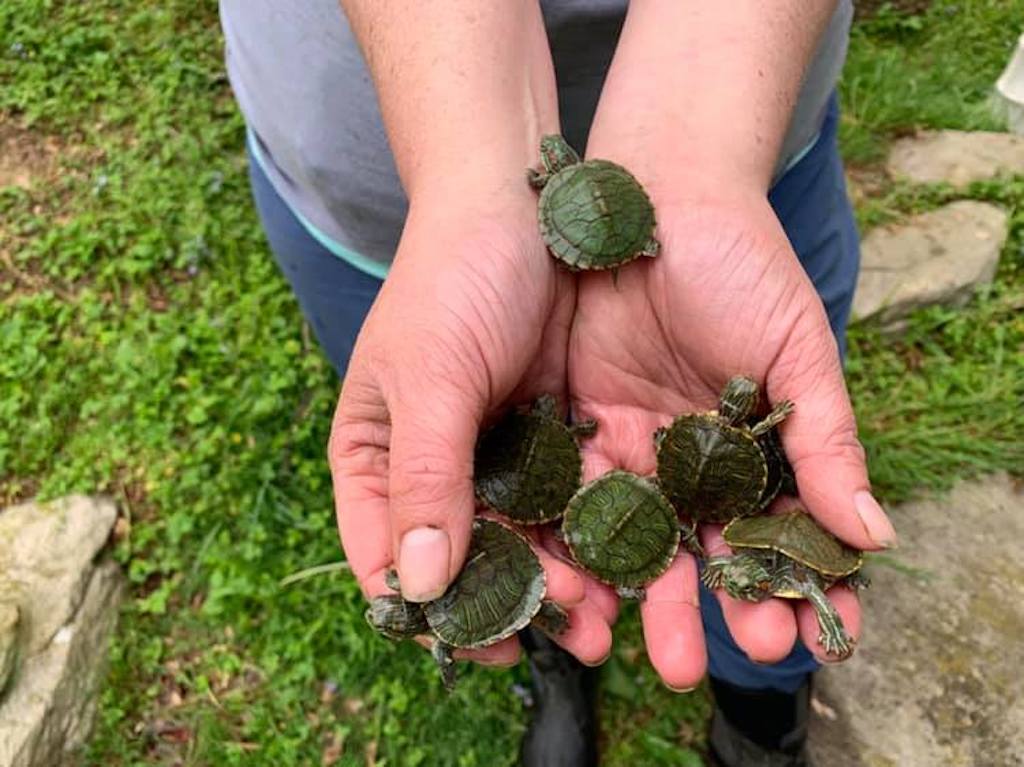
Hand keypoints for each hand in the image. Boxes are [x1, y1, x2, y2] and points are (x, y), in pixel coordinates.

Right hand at [328, 189, 613, 666]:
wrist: (519, 202)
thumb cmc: (451, 279)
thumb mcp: (431, 377)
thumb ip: (426, 477)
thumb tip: (417, 587)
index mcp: (376, 459)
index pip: (388, 558)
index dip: (435, 610)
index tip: (491, 644)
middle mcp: (432, 468)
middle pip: (464, 562)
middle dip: (517, 604)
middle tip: (575, 632)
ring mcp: (494, 455)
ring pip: (524, 542)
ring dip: (564, 582)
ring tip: (613, 618)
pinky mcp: (550, 436)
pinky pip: (568, 502)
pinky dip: (594, 536)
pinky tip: (632, 562)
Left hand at [569, 191, 896, 687]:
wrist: (659, 196)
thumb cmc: (744, 266)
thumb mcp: (797, 352)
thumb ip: (827, 444)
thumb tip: (875, 537)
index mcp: (751, 451)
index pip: (774, 536)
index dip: (791, 586)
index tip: (809, 638)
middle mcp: (688, 461)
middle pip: (693, 551)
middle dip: (698, 609)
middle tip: (696, 665)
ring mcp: (629, 445)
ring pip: (628, 534)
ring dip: (627, 594)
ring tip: (626, 647)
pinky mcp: (575, 422)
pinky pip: (568, 491)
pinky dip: (568, 538)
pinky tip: (570, 583)